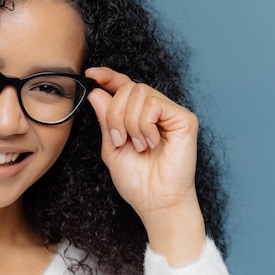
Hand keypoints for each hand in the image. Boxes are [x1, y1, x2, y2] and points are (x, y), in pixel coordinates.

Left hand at [86, 67, 205, 264]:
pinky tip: (150, 143)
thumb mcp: (111, 146)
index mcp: (138, 116)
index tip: (90, 73)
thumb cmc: (135, 179)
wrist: (154, 200)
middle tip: (119, 140)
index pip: (124, 86)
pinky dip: (144, 125)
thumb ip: (105, 119)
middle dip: (114, 114)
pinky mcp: (184, 119)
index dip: (108, 76)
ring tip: (137, 146)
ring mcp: (171, 113)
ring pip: (139, 93)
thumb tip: (96, 92)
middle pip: (128, 88)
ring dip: (129, 122)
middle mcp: (156, 110)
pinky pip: (154, 104)